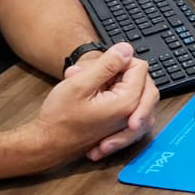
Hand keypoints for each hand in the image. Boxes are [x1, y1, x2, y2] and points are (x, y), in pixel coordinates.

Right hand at [38, 43, 157, 162]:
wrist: (50, 145)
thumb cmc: (61, 118)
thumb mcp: (80, 84)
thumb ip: (107, 65)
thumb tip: (126, 49)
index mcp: (127, 102)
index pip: (140, 68)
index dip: (120, 60)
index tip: (100, 66)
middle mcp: (134, 115)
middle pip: (144, 80)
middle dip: (122, 74)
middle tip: (97, 76)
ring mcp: (129, 124)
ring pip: (139, 94)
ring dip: (119, 86)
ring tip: (96, 87)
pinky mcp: (123, 129)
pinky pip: (134, 108)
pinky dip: (119, 99)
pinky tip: (103, 97)